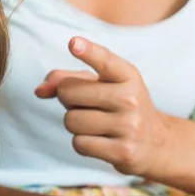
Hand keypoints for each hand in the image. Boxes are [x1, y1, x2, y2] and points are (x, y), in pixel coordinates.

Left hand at [34, 37, 171, 175]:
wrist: (155, 143)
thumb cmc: (119, 107)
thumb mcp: (101, 85)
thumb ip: (68, 79)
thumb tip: (39, 90)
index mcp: (127, 75)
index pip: (105, 60)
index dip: (88, 52)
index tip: (74, 43)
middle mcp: (130, 98)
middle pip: (69, 93)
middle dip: (67, 99)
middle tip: (87, 104)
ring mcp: (129, 126)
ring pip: (71, 120)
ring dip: (75, 123)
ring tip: (96, 123)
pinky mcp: (123, 152)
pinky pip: (79, 143)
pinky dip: (82, 143)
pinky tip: (101, 141)